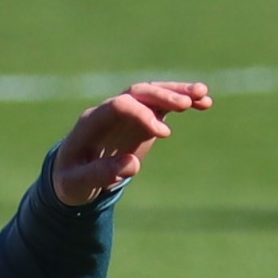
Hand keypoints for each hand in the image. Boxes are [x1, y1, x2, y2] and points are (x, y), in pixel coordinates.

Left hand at [49, 80, 210, 205]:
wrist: (74, 177)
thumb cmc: (71, 181)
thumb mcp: (76, 185)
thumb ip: (98, 174)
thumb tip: (130, 165)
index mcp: (90, 123)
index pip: (118, 106)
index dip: (142, 115)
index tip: (164, 133)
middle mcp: (109, 112)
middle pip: (137, 93)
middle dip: (162, 96)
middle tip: (187, 104)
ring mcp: (127, 113)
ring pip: (153, 93)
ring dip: (178, 92)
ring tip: (204, 96)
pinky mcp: (142, 119)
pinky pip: (164, 105)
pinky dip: (184, 101)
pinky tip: (205, 103)